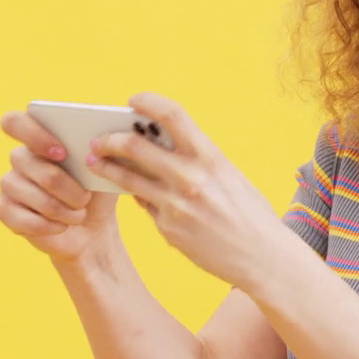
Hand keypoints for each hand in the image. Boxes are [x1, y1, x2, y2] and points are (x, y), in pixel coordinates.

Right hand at [0, 108, 121, 263]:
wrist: (93, 228)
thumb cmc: (98, 192)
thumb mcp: (105, 169)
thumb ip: (97, 150)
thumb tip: (96, 144)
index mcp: (39, 137)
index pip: (14, 123)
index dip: (33, 135)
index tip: (62, 153)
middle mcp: (19, 158)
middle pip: (27, 161)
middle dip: (64, 185)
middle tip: (85, 199)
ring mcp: (9, 184)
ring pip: (30, 193)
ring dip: (62, 210)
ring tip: (78, 215)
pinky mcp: (5, 210)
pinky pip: (21, 218)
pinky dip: (49, 226)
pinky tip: (61, 227)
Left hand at [85, 93, 295, 288]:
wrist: (262, 257)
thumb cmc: (250, 214)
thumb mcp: (229, 177)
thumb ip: (198, 161)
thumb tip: (162, 145)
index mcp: (210, 157)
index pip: (172, 114)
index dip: (148, 101)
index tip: (133, 101)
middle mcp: (190, 177)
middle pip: (135, 146)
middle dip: (110, 140)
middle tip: (98, 139)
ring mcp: (176, 205)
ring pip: (127, 179)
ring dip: (106, 167)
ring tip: (95, 161)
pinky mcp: (168, 229)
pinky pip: (144, 205)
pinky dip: (136, 196)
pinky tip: (131, 192)